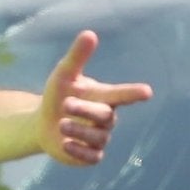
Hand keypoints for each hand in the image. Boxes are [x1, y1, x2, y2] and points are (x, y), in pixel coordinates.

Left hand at [36, 29, 151, 166]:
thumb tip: (90, 33)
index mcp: (104, 97)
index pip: (122, 95)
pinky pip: (93, 157)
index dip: (134, 93)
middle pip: (105, 115)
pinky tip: (65, 143)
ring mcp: (101, 138)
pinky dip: (79, 151)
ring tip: (61, 124)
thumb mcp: (64, 75)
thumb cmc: (57, 96)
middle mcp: (107, 118)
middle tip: (66, 104)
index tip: (146, 92)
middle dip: (85, 110)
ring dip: (78, 130)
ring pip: (98, 137)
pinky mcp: (92, 156)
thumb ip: (77, 56)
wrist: (43, 125)